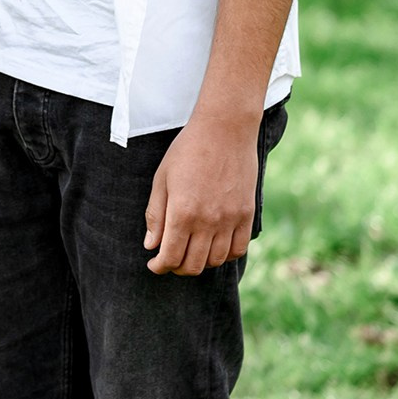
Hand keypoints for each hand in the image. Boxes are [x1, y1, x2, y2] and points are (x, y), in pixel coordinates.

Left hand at [144, 111, 261, 275]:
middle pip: (193, 264)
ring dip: (201, 263)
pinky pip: (238, 249)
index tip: (155, 265)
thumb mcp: (162, 180)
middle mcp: (208, 221)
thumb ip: (155, 215)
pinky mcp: (247, 214)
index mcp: (182, 212)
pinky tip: (214, 247)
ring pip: (216, 260)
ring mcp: (230, 219)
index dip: (160, 266)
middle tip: (170, 261)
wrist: (224, 130)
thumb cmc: (186, 151)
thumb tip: (151, 245)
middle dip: (177, 268)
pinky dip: (225, 255)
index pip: (171, 256)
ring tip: (191, 252)